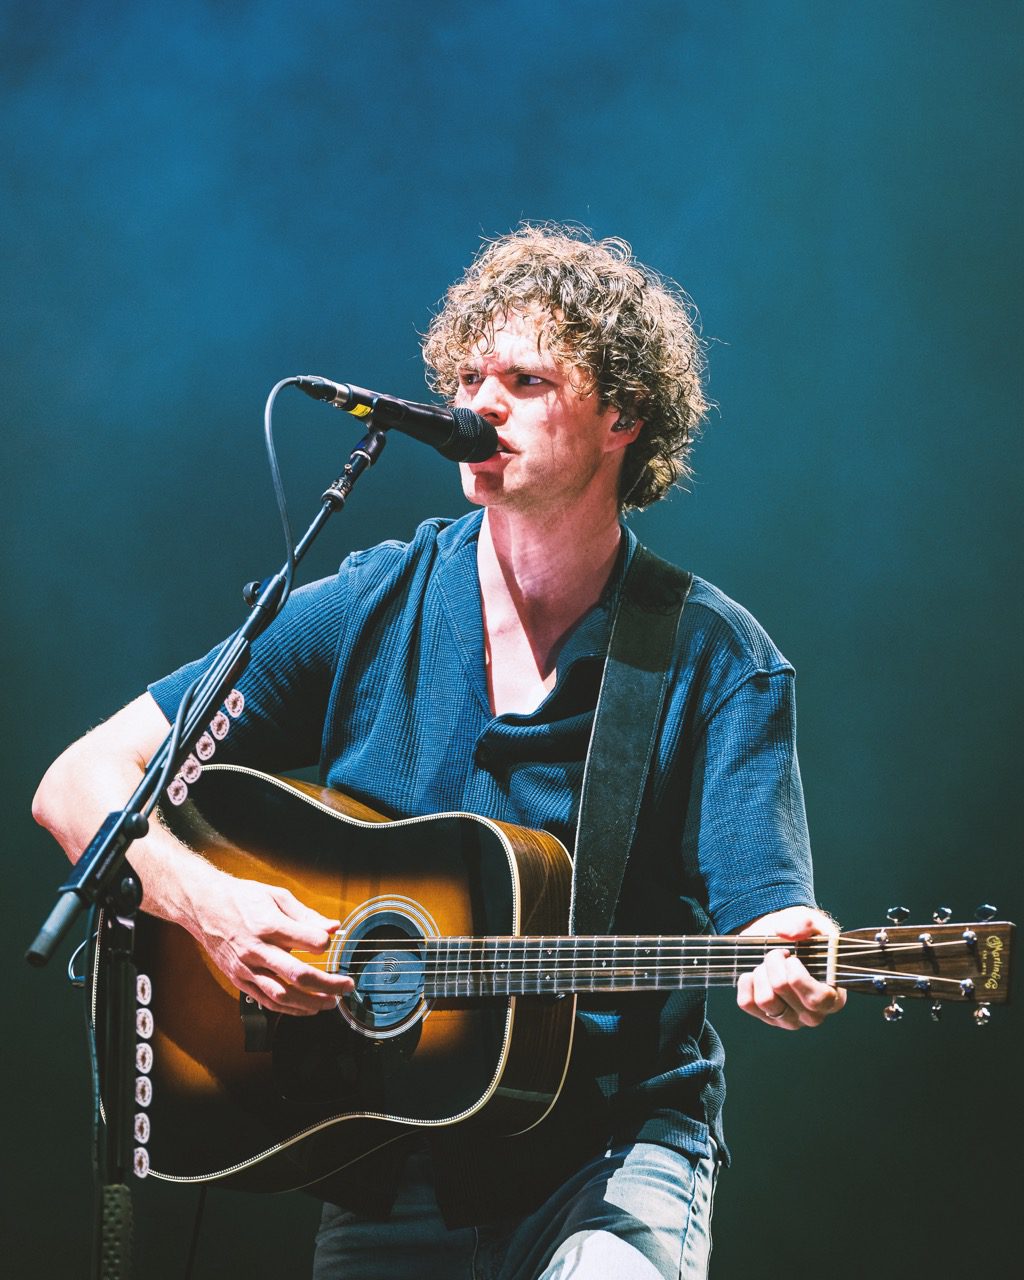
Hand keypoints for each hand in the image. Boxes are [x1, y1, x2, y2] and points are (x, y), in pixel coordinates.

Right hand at [184, 868, 353, 1015]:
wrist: (203, 906)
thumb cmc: (241, 898)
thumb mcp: (276, 896)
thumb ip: (306, 915)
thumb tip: (332, 927)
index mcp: (269, 925)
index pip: (308, 941)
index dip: (325, 944)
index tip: (332, 943)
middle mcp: (257, 950)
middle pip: (298, 975)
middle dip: (328, 984)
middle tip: (346, 986)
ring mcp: (247, 968)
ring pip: (282, 995)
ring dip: (310, 1003)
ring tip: (330, 1003)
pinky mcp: (239, 979)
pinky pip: (266, 1000)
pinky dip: (288, 1009)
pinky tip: (305, 1008)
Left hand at [735, 906, 846, 1030]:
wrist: (780, 941)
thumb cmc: (803, 936)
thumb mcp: (811, 922)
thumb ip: (805, 923)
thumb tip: (785, 932)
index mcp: (833, 997)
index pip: (817, 999)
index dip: (798, 975)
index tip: (792, 957)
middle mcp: (813, 1015)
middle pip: (783, 990)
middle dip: (774, 962)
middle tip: (778, 952)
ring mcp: (789, 1020)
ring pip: (765, 1000)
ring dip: (760, 973)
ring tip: (767, 963)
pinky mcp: (765, 1017)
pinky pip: (747, 1003)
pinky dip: (746, 982)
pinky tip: (754, 973)